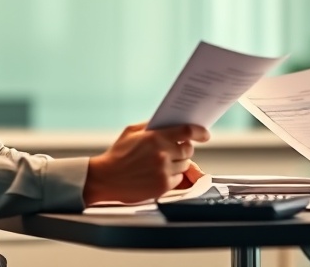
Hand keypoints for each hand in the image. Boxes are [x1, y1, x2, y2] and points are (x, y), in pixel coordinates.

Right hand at [83, 122, 210, 203]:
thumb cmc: (117, 155)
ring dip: (178, 163)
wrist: (105, 178)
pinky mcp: (162, 186)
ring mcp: (163, 171)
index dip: (199, 132)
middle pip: (188, 149)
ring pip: (184, 165)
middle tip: (173, 150)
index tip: (205, 134)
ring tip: (161, 163)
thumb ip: (151, 126)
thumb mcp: (131, 132)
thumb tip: (169, 123)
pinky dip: (172, 176)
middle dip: (184, 149)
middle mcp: (162, 154)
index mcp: (155, 137)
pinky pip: (178, 178)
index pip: (186, 131)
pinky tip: (157, 173)